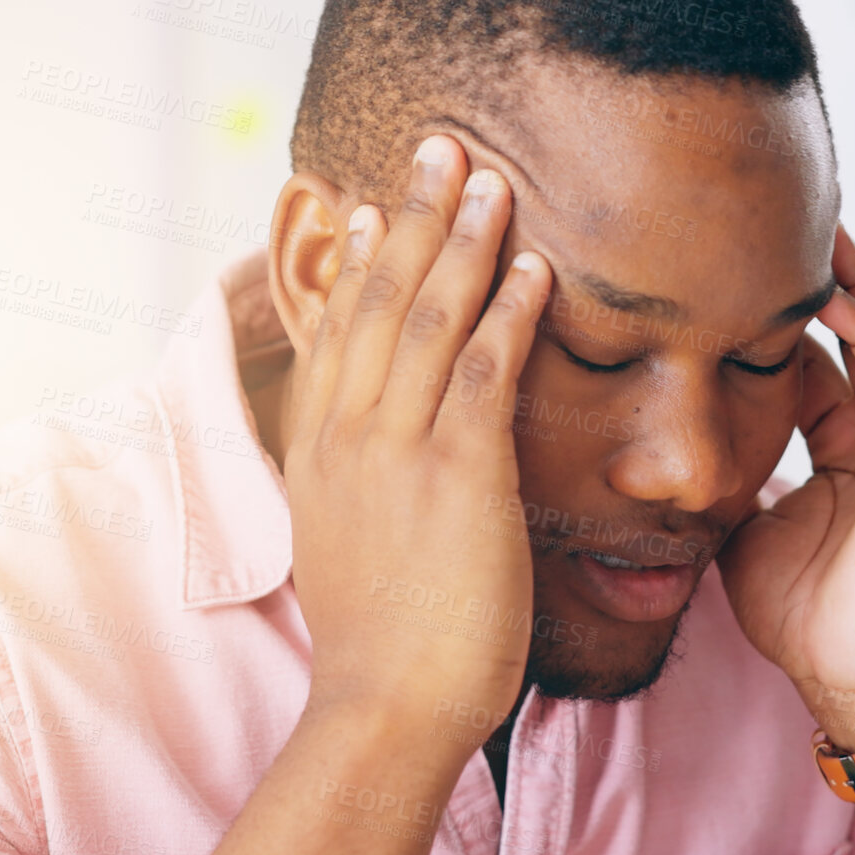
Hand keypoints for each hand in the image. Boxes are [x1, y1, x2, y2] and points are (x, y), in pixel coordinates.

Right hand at [283, 136, 552, 726]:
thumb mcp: (347, 545)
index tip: (367, 204)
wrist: (388, 708)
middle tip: (436, 145)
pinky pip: (482, 372)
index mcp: (319, 453)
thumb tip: (381, 466)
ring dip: (461, 240)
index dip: (355, 262)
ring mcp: (397, 450)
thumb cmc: (384, 642)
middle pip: (377, 301)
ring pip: (426, 318)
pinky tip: (535, 266)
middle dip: (410, 217)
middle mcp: (348, 435)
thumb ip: (361, 487)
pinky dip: (508, 313)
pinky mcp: (456, 475)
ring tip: (488, 176)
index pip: (334, 333)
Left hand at [717, 223, 854, 740]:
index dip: (791, 302)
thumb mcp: (751, 518)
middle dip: (836, 269)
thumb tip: (675, 437)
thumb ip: (734, 468)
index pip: (829, 350)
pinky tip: (838, 293)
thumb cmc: (802, 610)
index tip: (742, 251)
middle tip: (789, 209)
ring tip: (818, 228)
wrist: (849, 680)